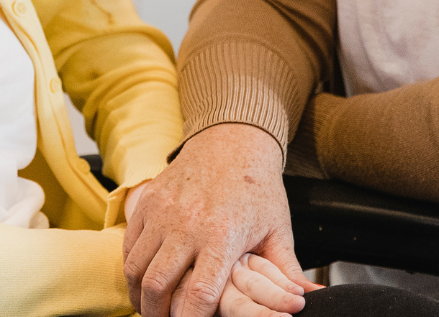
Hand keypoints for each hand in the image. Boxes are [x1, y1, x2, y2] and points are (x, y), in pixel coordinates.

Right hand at [123, 123, 317, 316]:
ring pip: (136, 268)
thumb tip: (309, 298)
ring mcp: (162, 213)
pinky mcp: (147, 203)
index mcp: (222, 236)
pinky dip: (131, 269)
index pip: (199, 294)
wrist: (231, 140)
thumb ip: (288, 270)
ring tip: (150, 309)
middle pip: (158, 285)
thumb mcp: (278, 229)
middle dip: (157, 315)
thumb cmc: (257, 187)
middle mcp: (186, 225)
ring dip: (140, 296)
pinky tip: (142, 282)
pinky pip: (129, 245)